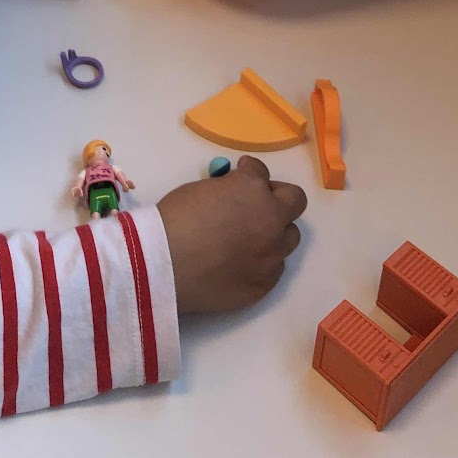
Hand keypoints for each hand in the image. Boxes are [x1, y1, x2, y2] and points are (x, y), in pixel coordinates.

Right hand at [158, 157, 306, 314]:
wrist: (163, 265)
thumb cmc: (175, 220)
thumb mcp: (201, 188)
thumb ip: (228, 188)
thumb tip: (234, 195)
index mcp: (254, 190)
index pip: (262, 172)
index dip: (249, 173)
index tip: (241, 174)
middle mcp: (272, 221)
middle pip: (294, 202)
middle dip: (276, 199)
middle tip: (255, 204)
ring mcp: (272, 256)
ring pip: (289, 238)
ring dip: (273, 232)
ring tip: (249, 238)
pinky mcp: (264, 285)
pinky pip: (273, 268)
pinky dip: (261, 261)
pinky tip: (239, 263)